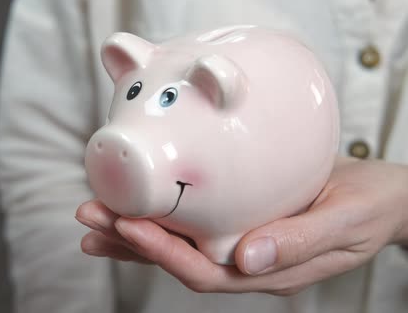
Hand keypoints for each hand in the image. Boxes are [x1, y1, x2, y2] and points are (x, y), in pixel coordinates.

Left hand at [76, 157, 407, 294]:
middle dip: (130, 240)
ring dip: (131, 231)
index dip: (162, 252)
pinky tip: (128, 208)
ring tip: (92, 216)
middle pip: (176, 259)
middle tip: (90, 215)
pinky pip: (188, 224)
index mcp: (267, 270)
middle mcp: (244, 261)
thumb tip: (248, 258)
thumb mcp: (344, 223)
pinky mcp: (234, 220)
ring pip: (175, 243)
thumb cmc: (368, 208)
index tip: (127, 225)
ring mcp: (237, 242)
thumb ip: (299, 242)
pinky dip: (155, 217)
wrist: (380, 197)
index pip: (204, 271)